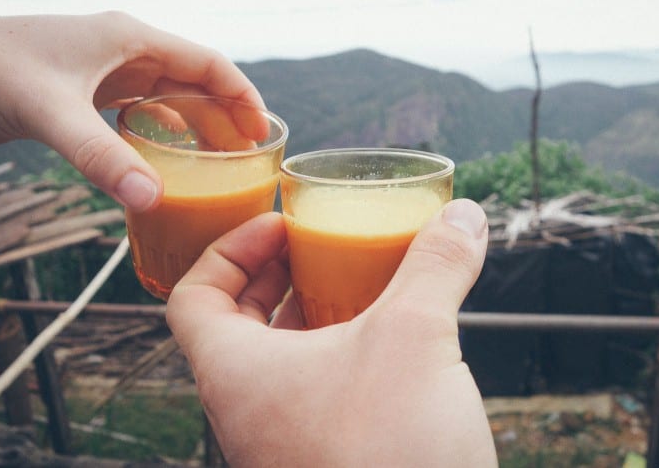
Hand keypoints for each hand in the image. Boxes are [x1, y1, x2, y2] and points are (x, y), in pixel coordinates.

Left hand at [0, 12, 265, 211]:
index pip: (208, 64)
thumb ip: (101, 156)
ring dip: (197, 127)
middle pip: (196, 82)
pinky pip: (141, 110)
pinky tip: (167, 158)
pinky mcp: (86, 91)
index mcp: (131, 39)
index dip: (243, 97)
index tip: (265, 134)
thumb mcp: (50, 112)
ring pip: (170, 97)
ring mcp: (105, 70)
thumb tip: (153, 200)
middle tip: (250, 160)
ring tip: (220, 164)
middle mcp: (125, 50)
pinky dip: (162, 134)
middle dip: (226, 118)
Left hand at [166, 199, 497, 466]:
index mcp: (238, 375)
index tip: (278, 225)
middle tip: (315, 246)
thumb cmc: (388, 456)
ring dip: (311, 315)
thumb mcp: (415, 340)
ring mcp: (284, 440)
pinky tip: (389, 341)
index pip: (193, 297)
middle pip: (236, 324)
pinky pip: (314, 392)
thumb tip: (465, 215)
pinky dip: (340, 354)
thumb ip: (435, 268)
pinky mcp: (324, 458)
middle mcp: (249, 410)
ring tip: (355, 284)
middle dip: (274, 276)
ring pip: (279, 361)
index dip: (228, 249)